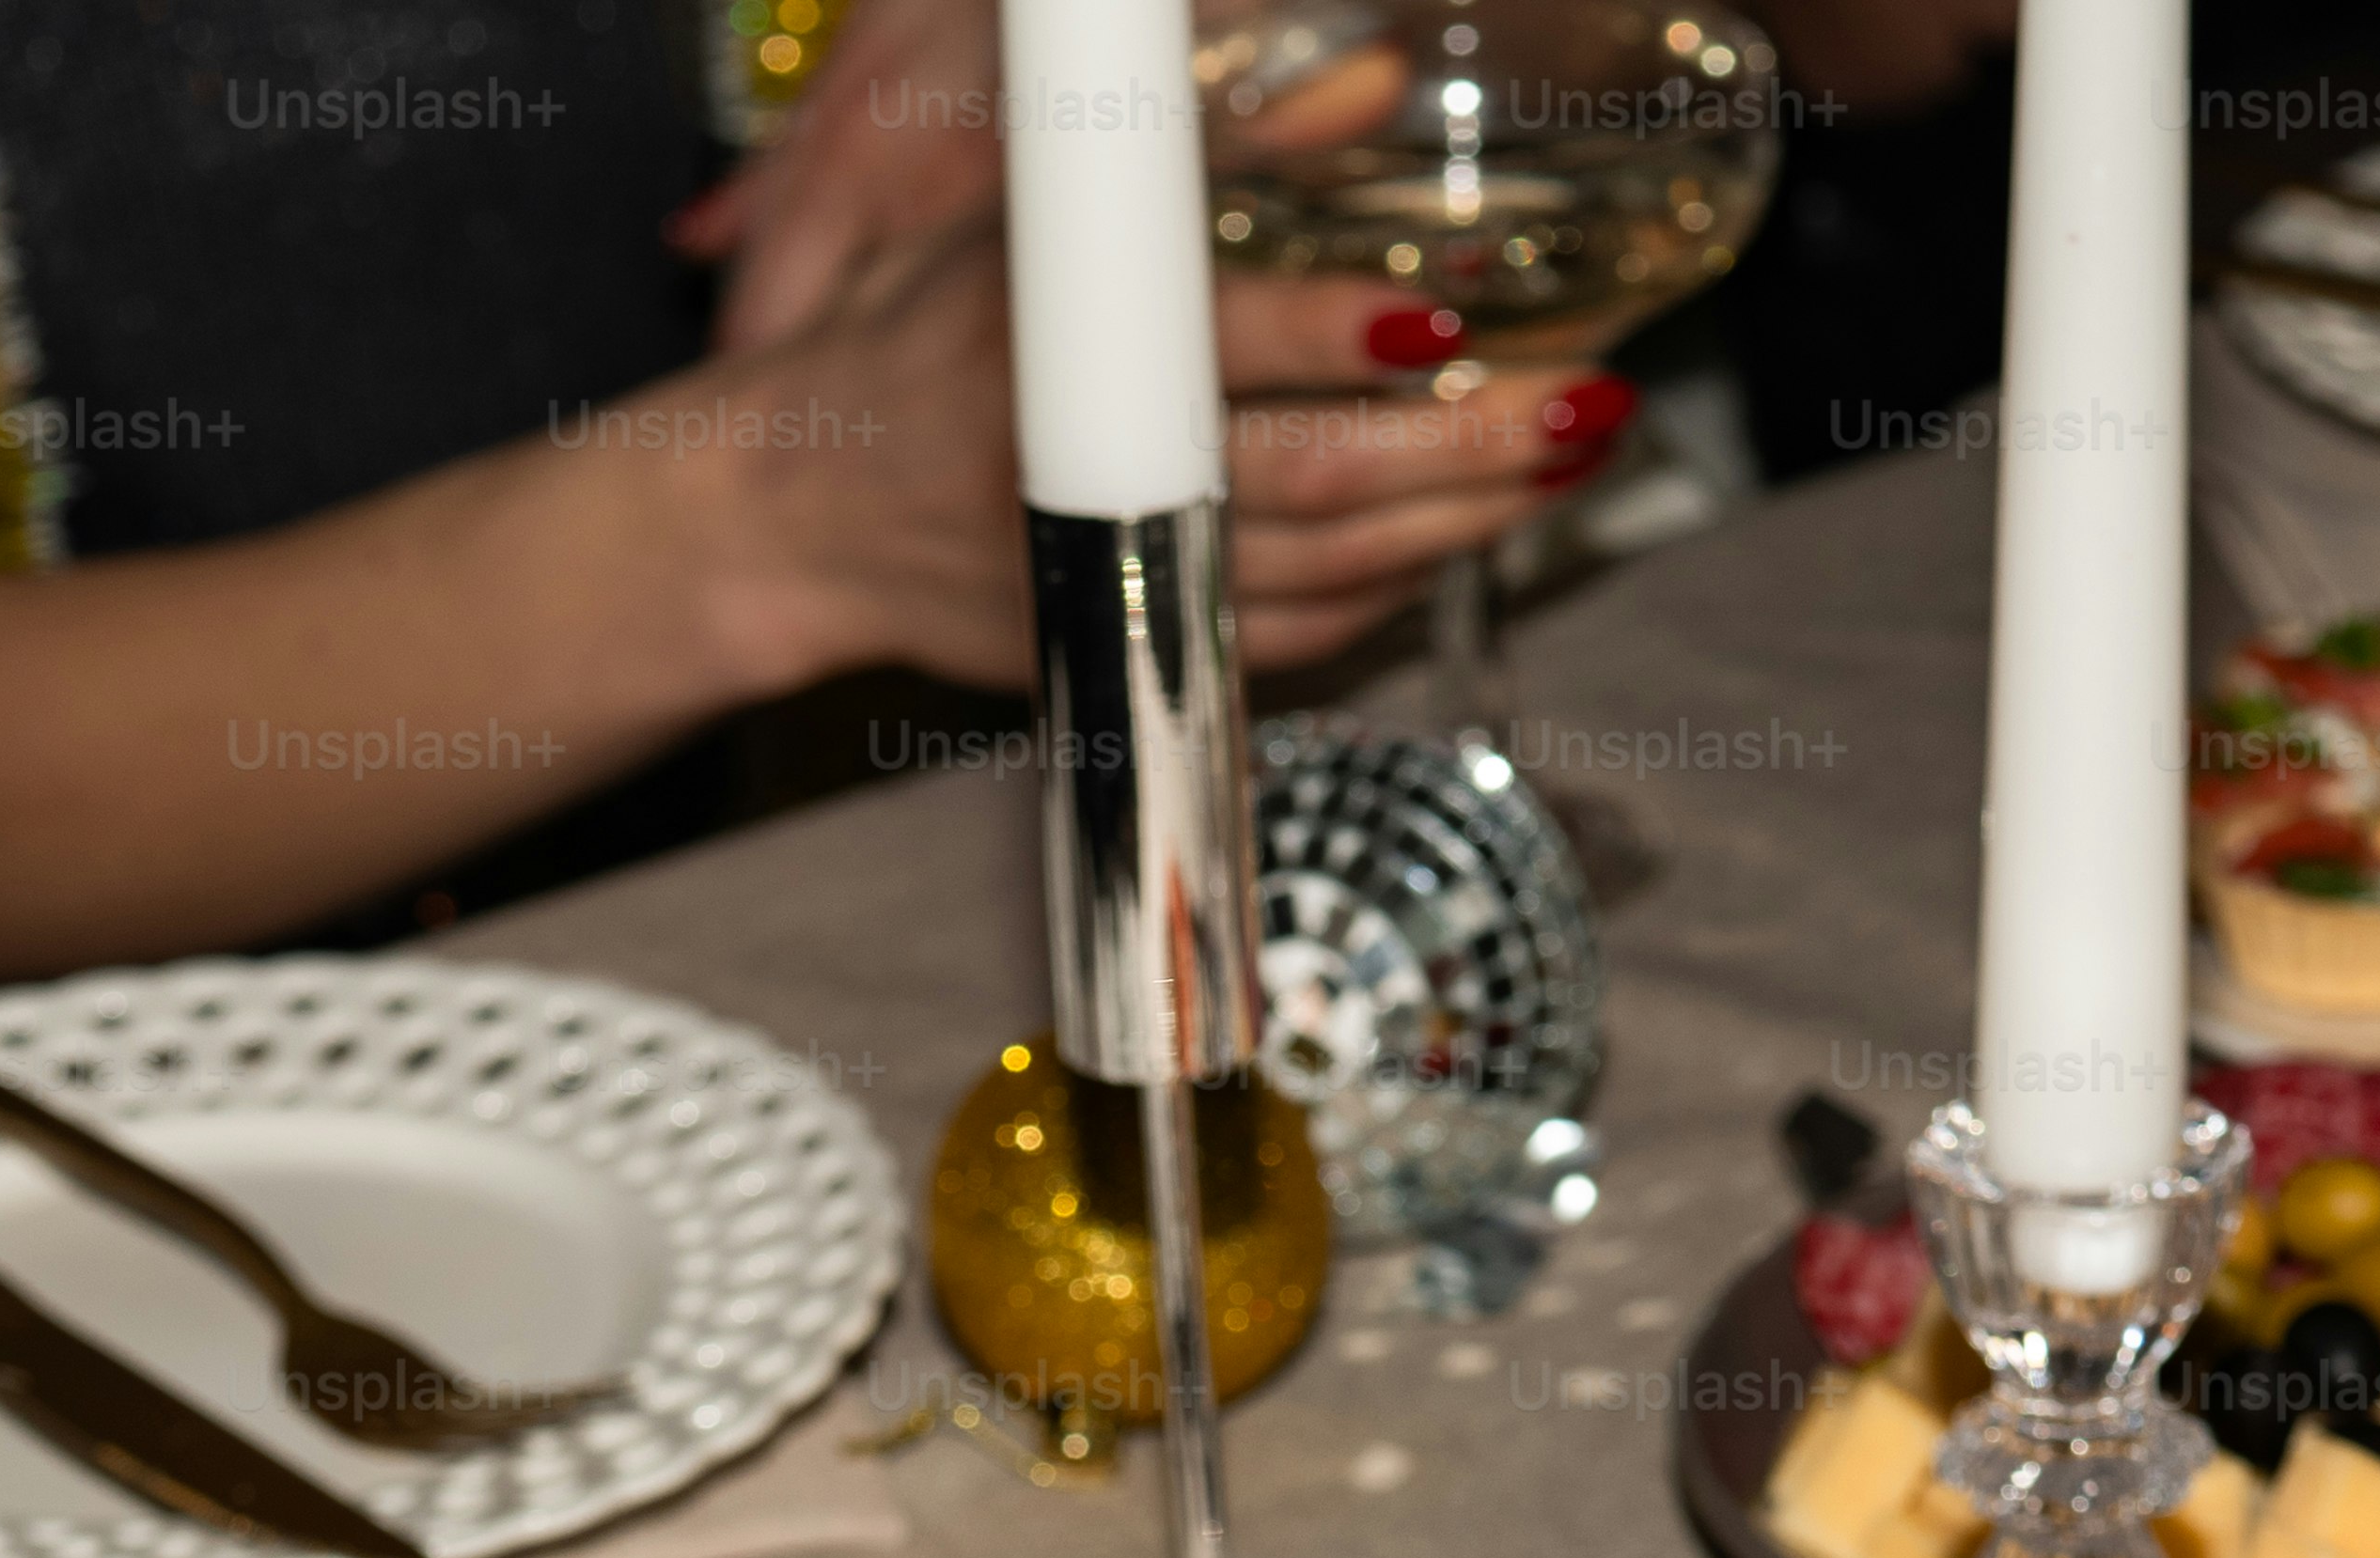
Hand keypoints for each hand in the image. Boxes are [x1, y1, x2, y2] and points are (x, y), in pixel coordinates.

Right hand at [681, 0, 1597, 682]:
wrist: (796, 519)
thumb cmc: (911, 345)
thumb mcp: (1025, 222)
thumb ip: (1193, 157)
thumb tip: (1359, 86)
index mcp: (1047, 351)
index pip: (1219, 348)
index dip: (1339, 342)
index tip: (1442, 323)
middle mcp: (1084, 474)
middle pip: (1315, 480)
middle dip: (1469, 452)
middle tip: (1583, 409)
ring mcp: (1115, 578)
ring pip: (1329, 574)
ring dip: (1464, 525)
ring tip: (1566, 464)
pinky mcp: (1132, 650)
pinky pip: (1296, 638)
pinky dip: (1391, 592)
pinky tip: (1464, 537)